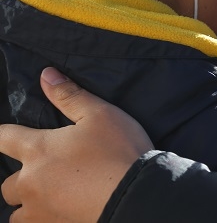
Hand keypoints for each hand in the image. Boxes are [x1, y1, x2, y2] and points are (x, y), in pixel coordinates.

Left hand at [0, 67, 153, 221]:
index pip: (3, 137)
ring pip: (16, 212)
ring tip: (47, 198)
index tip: (6, 135)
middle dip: (20, 177)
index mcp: (38, 150)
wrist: (136, 195)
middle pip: (6, 184)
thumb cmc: (119, 151)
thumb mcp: (101, 115)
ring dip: (26, 204)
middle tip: (44, 172)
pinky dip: (41, 220)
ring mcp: (40, 211)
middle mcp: (30, 182)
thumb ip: (70, 95)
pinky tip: (58, 213)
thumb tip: (46, 75)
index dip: (2, 134)